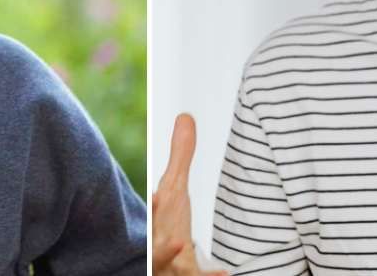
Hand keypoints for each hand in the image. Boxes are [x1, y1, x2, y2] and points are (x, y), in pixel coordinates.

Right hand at [153, 114, 227, 275]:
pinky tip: (224, 273)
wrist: (164, 264)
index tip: (158, 195)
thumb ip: (181, 156)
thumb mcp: (175, 192)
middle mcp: (158, 248)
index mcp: (156, 224)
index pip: (153, 216)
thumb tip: (185, 116)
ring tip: (181, 246)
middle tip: (172, 235)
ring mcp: (170, 268)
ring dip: (172, 257)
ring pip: (166, 266)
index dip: (154, 208)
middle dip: (158, 242)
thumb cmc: (169, 224)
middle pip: (154, 248)